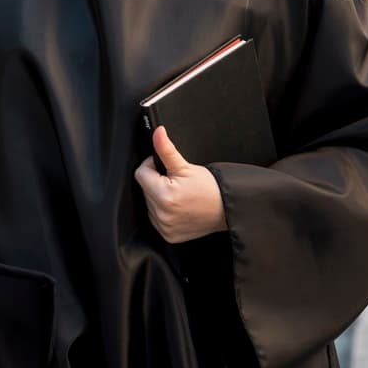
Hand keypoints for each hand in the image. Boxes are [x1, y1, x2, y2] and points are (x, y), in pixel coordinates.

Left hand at [134, 126, 227, 243]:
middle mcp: (162, 214)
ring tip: (179, 194)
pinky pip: (156, 218)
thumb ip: (166, 149)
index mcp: (164, 196)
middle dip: (156, 181)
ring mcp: (164, 227)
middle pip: (144, 189)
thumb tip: (157, 132)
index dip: (151, 166)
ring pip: (149, 203)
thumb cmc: (210, 188)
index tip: (165, 167)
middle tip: (176, 181)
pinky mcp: (168, 235)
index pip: (141, 173)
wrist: (227, 209)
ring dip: (158, 196)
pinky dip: (163, 211)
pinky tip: (178, 206)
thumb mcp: (186, 166)